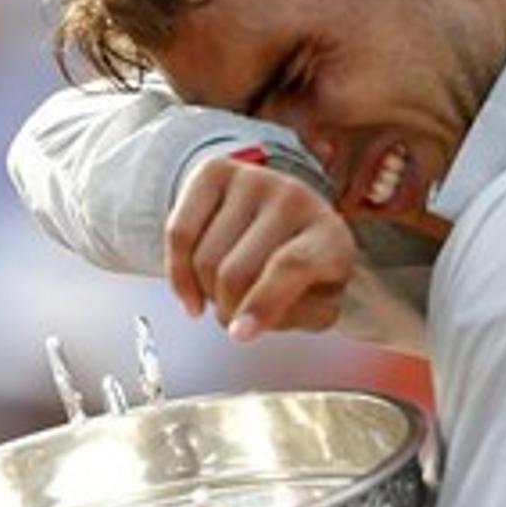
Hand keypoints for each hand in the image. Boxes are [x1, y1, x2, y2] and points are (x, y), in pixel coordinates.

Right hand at [165, 156, 356, 338]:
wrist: (289, 217)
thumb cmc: (306, 272)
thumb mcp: (318, 304)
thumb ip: (292, 318)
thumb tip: (245, 324)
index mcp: (329, 236)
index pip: (292, 265)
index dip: (262, 304)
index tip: (239, 335)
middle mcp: (294, 198)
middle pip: (237, 270)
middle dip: (227, 310)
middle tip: (234, 319)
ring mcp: (254, 180)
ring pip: (205, 258)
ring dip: (206, 293)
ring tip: (225, 294)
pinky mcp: (216, 171)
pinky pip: (179, 232)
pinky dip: (177, 274)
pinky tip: (191, 294)